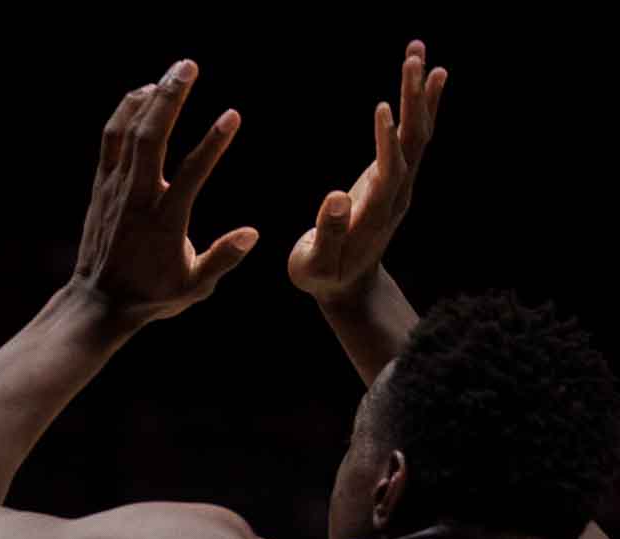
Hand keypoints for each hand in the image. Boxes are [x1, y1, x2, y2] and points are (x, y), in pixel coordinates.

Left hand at [73, 59, 256, 325]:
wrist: (98, 301)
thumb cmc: (150, 296)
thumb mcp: (192, 289)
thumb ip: (222, 260)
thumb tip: (252, 233)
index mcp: (164, 223)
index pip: (190, 176)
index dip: (213, 144)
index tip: (233, 115)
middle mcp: (136, 201)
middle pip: (151, 139)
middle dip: (170, 99)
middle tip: (189, 66)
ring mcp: (115, 190)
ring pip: (128, 133)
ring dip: (149, 98)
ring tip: (173, 73)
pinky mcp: (102, 186)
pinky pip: (111, 140)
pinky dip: (126, 112)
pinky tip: (145, 93)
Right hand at [288, 40, 446, 304]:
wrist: (348, 285)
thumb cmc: (322, 276)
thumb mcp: (314, 265)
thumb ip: (327, 233)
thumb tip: (337, 197)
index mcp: (376, 213)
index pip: (391, 171)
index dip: (388, 142)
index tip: (383, 107)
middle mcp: (397, 193)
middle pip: (412, 143)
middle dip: (413, 102)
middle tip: (413, 60)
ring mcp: (399, 182)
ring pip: (416, 133)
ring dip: (419, 93)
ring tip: (418, 51)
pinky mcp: (394, 173)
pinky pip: (411, 134)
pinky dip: (418, 103)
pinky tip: (425, 74)